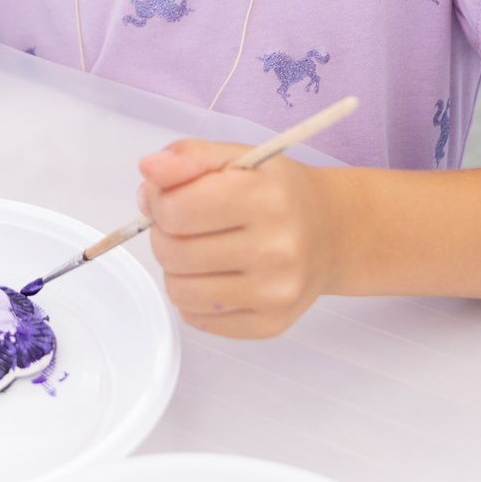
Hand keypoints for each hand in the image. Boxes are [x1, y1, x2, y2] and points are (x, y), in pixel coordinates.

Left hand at [138, 139, 337, 337]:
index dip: (160, 201)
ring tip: (201, 251)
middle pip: (172, 252)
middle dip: (166, 235)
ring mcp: (274, 292)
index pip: (175, 209)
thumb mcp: (239, 158)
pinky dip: (195, 298)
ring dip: (177, 270)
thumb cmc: (281, 194)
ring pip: (179, 291)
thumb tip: (149, 169)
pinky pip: (197, 319)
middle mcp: (276, 249)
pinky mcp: (269, 324)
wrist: (332, 233)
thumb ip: (189, 157)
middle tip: (188, 226)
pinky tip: (217, 276)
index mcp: (266, 198)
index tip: (170, 198)